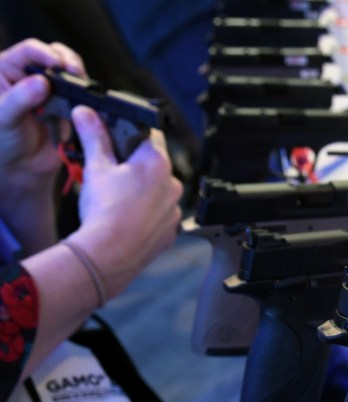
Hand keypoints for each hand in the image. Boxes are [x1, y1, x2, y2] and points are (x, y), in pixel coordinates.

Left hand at [0, 39, 83, 187]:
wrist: (22, 170)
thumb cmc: (2, 143)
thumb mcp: (4, 118)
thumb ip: (21, 98)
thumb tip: (42, 82)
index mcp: (6, 71)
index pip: (29, 51)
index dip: (46, 54)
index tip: (59, 66)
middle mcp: (28, 77)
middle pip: (53, 56)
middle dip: (67, 62)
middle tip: (75, 73)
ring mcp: (49, 92)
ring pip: (69, 74)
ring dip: (78, 80)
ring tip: (81, 88)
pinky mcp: (65, 107)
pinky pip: (79, 96)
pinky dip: (85, 97)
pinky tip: (84, 103)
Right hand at [66, 105, 181, 299]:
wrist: (108, 255)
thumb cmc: (104, 213)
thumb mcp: (96, 168)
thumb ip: (94, 136)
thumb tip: (86, 114)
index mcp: (157, 163)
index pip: (149, 137)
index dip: (130, 137)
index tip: (117, 143)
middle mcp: (173, 185)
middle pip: (153, 166)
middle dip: (134, 167)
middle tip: (111, 176)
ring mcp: (174, 210)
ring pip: (157, 192)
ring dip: (142, 192)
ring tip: (117, 202)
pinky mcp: (171, 231)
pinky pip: (160, 216)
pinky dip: (146, 215)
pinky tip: (128, 219)